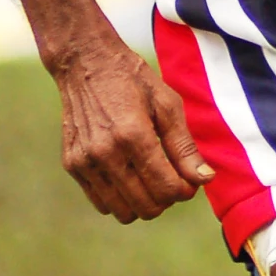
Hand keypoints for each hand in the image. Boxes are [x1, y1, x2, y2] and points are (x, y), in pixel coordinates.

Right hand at [52, 34, 213, 222]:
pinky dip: (120, 199)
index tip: (188, 180)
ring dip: (143, 203)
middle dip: (166, 199)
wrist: (86, 63)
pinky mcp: (72, 165)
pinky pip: (102, 203)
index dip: (184, 191)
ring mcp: (85, 161)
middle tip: (171, 179)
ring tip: (149, 179)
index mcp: (133, 135)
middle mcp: (105, 153)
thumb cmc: (132, 80)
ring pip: (123, 212)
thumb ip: (185, 146)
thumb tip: (204, 179)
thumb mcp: (167, 105)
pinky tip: (128, 176)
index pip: (166, 189)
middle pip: (146, 207)